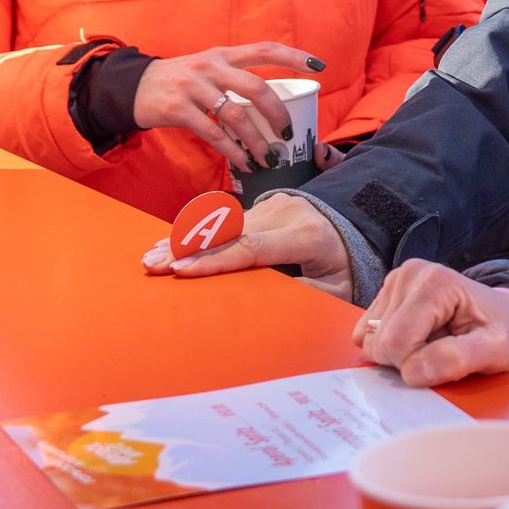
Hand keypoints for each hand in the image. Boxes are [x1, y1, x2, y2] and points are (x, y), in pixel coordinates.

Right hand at [131, 41, 324, 174]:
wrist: (133, 88)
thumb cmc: (179, 82)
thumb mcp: (206, 69)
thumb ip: (234, 78)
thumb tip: (271, 104)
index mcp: (223, 54)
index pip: (265, 49)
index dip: (294, 56)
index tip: (319, 66)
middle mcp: (210, 66)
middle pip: (256, 88)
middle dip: (278, 114)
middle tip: (287, 134)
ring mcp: (193, 86)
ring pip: (236, 116)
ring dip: (256, 142)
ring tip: (268, 159)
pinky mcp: (178, 109)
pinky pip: (213, 134)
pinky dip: (232, 152)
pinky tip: (243, 163)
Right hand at [142, 190, 356, 297]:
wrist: (357, 224)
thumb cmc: (345, 264)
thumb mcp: (337, 286)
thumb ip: (306, 294)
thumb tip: (268, 304)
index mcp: (306, 235)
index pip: (252, 248)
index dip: (214, 260)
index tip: (182, 272)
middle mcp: (287, 213)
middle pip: (227, 233)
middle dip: (187, 250)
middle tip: (152, 265)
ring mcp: (274, 203)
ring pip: (221, 224)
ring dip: (185, 240)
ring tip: (151, 256)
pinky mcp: (265, 203)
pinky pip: (226, 219)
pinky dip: (197, 232)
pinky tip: (170, 242)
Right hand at [355, 260, 508, 385]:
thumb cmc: (506, 333)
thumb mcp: (499, 350)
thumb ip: (459, 360)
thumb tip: (413, 371)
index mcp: (435, 283)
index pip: (396, 343)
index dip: (417, 365)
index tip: (448, 357)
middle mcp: (410, 274)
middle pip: (379, 343)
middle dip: (408, 360)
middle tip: (443, 349)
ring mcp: (396, 281)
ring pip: (370, 342)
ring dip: (402, 354)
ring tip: (436, 342)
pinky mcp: (387, 294)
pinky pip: (368, 336)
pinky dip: (393, 347)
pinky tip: (420, 338)